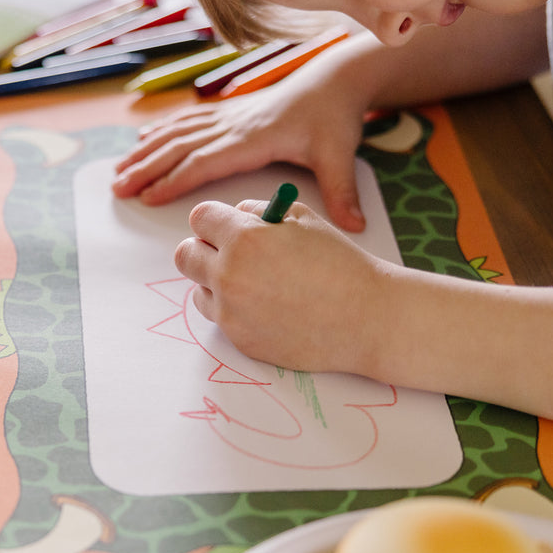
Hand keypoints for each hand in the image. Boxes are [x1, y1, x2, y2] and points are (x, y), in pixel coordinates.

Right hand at [112, 53, 367, 231]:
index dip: (174, 179)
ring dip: (146, 152)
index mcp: (254, 139)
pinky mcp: (230, 113)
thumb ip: (341, 192)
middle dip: (146, 168)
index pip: (205, 162)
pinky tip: (143, 140)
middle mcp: (234, 126)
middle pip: (180, 147)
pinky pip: (187, 121)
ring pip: (177, 133)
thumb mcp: (340, 156)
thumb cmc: (333, 119)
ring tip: (118, 170)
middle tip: (117, 188)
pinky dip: (161, 131)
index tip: (147, 197)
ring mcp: (229, 117)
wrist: (334, 80)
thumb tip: (354, 228)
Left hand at [174, 198, 382, 372]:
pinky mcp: (240, 341)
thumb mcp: (302, 218)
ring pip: (198, 290)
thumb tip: (234, 216)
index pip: (199, 219)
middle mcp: (229, 276)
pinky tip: (267, 306)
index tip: (226, 226)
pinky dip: (235, 310)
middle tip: (228, 252)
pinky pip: (221, 319)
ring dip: (216, 282)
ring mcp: (232, 313)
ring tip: (254, 282)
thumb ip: (258, 212)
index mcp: (244, 239)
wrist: (366, 318)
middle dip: (203, 248)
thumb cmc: (340, 264)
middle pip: (186, 255)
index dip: (215, 220)